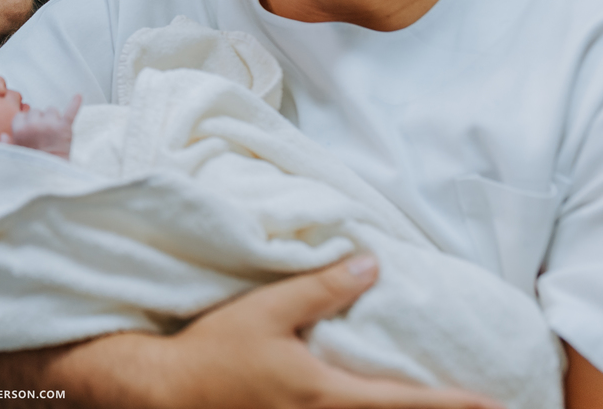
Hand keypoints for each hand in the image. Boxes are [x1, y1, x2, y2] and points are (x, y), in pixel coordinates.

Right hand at [2, 95, 81, 158]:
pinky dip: (75, 103)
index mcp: (20, 129)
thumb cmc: (31, 166)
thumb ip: (6, 145)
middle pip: (37, 111)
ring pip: (52, 110)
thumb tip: (2, 136)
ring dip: (53, 118)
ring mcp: (50, 124)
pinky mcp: (65, 128)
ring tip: (53, 133)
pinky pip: (71, 111)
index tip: (30, 134)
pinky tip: (78, 96)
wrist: (50, 176)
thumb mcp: (14, 156)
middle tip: (42, 136)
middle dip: (40, 120)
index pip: (22, 115)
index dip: (26, 124)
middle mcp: (34, 124)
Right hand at [144, 255, 503, 408]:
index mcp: (324, 395)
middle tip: (478, 407)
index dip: (451, 404)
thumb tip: (371, 264)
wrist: (165, 391)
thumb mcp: (264, 310)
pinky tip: (368, 407)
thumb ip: (320, 288)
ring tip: (424, 405)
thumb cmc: (213, 350)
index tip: (492, 403)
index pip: (403, 402)